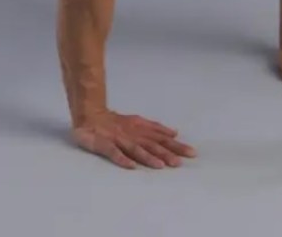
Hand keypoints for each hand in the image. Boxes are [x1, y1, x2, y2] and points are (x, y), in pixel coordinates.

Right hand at [71, 110, 196, 169]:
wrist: (89, 114)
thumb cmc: (115, 122)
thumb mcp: (138, 122)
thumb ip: (155, 128)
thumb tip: (175, 133)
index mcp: (141, 129)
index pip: (162, 138)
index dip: (176, 146)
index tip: (192, 153)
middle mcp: (133, 134)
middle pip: (152, 144)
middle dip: (166, 153)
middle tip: (179, 163)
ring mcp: (118, 139)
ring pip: (135, 149)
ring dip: (148, 157)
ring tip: (160, 165)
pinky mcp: (103, 144)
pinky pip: (113, 152)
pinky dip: (122, 158)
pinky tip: (131, 166)